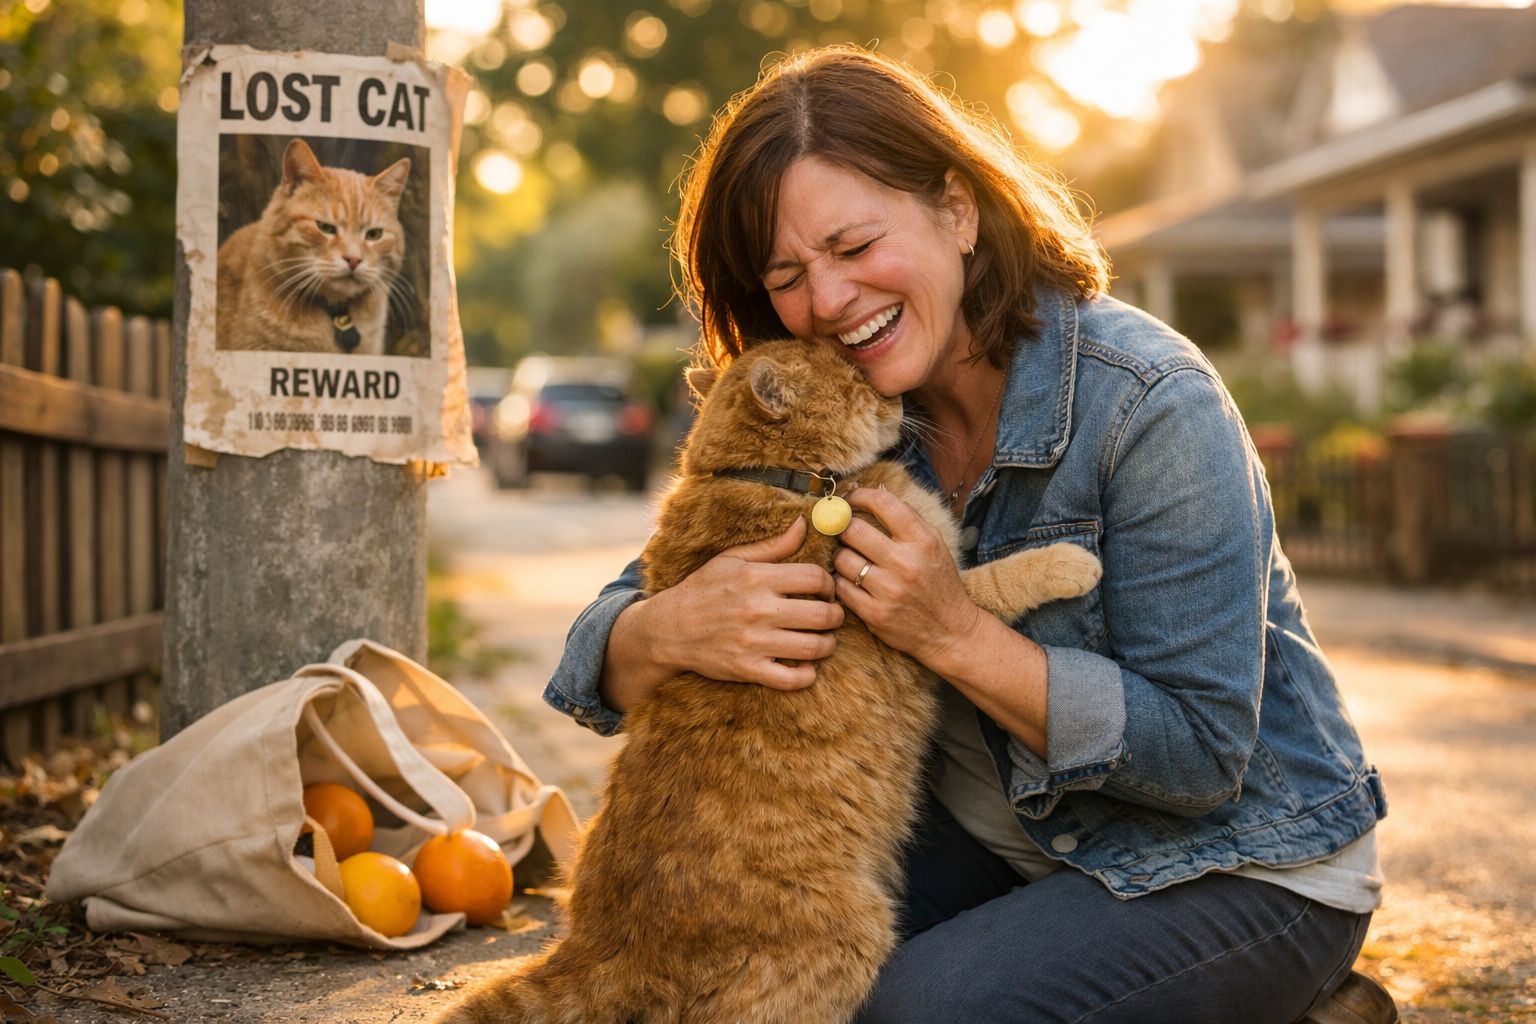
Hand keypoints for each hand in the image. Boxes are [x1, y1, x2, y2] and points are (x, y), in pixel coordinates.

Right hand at [643, 517, 843, 689]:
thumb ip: (773, 546)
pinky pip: (792, 679)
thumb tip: (803, 524)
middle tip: (832, 616)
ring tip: (824, 639)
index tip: (826, 590)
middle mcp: (758, 610)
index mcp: (757, 578)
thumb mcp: (732, 559)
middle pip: (823, 615)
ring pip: (814, 648)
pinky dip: (807, 675)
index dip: (829, 584)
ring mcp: (754, 642)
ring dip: (827, 644)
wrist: (669, 629)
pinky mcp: (748, 669)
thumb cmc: (703, 589)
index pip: (816, 578)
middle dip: (836, 616)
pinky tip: (806, 666)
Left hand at [831, 488, 984, 669]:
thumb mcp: (934, 544)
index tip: (850, 499)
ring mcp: (889, 591)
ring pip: (841, 559)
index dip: (859, 496)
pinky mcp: (875, 615)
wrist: (950, 631)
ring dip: (841, 556)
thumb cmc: (939, 582)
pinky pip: (841, 588)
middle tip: (845, 532)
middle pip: (853, 530)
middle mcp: (906, 563)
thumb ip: (907, 519)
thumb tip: (876, 492)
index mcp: (922, 541)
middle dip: (844, 527)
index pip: (883, 504)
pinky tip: (852, 581)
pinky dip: (841, 582)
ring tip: (852, 559)